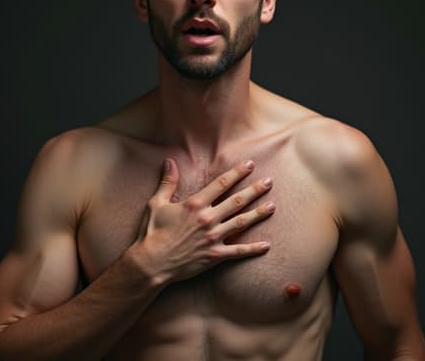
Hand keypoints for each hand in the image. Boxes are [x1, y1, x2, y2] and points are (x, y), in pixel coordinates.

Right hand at [132, 158, 274, 284]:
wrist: (151, 263)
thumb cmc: (152, 232)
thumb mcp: (157, 203)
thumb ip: (167, 182)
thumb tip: (169, 161)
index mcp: (195, 204)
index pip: (221, 184)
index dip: (237, 173)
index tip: (249, 165)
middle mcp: (207, 218)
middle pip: (237, 200)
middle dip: (255, 189)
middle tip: (270, 181)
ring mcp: (213, 238)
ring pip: (242, 222)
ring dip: (259, 213)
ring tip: (273, 206)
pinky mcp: (214, 256)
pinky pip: (238, 251)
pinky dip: (253, 249)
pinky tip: (266, 245)